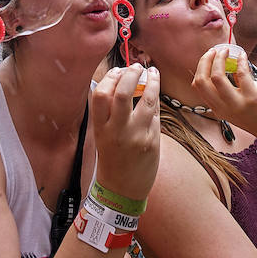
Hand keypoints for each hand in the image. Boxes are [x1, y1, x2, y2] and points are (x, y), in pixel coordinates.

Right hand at [89, 64, 161, 201]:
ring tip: (153, 74)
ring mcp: (136, 136)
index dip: (111, 77)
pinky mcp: (152, 142)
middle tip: (136, 67)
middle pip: (123, 92)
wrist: (121, 190)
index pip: (101, 94)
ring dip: (152, 82)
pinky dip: (156, 103)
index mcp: (100, 128)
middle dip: (131, 74)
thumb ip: (110, 112)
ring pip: (147, 100)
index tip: (119, 70)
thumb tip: (121, 82)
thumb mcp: (103, 135)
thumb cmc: (112, 159)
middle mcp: (116, 131)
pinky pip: (156, 115)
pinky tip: (155, 97)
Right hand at [191, 45, 256, 142]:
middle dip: (205, 61)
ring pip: (217, 77)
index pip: (198, 85)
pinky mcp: (253, 100)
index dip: (201, 67)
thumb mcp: (237, 107)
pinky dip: (241, 62)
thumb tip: (228, 66)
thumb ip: (229, 91)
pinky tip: (243, 57)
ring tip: (227, 50)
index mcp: (218, 109)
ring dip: (220, 59)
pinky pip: (242, 75)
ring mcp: (237, 105)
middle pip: (202, 81)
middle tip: (215, 50)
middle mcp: (223, 108)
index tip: (209, 56)